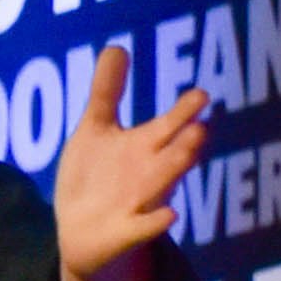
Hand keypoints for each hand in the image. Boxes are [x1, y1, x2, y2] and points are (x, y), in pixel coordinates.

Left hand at [55, 46, 215, 280]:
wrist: (79, 233)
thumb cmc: (94, 177)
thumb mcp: (94, 130)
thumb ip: (107, 91)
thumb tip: (117, 47)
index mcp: (144, 147)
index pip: (169, 126)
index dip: (183, 112)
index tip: (201, 95)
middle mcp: (149, 174)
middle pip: (172, 155)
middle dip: (186, 141)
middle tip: (201, 126)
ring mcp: (140, 204)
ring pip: (163, 185)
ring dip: (177, 169)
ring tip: (192, 151)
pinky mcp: (125, 233)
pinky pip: (143, 228)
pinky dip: (155, 222)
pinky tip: (169, 213)